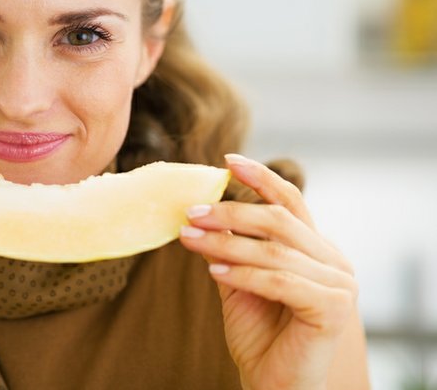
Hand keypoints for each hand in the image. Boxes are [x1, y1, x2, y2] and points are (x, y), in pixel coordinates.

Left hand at [179, 154, 357, 389]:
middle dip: (230, 213)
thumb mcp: (238, 282)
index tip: (228, 161)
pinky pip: (280, 281)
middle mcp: (333, 260)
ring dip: (226, 242)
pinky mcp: (333, 307)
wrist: (274, 385)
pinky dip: (243, 274)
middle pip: (278, 220)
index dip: (261, 178)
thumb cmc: (259, 335)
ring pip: (274, 250)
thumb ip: (229, 249)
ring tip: (189, 238)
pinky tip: (214, 272)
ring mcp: (339, 283)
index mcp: (316, 248)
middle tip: (190, 212)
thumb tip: (200, 213)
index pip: (291, 201)